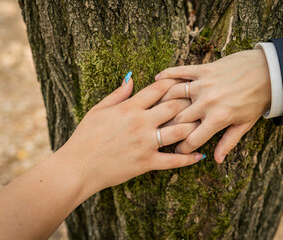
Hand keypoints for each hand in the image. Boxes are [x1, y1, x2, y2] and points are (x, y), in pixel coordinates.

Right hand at [60, 77, 204, 192]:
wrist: (78, 167)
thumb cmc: (85, 137)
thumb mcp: (98, 110)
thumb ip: (117, 94)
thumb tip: (131, 77)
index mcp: (129, 108)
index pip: (158, 89)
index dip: (174, 83)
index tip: (185, 82)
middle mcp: (141, 123)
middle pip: (174, 107)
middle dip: (190, 101)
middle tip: (201, 99)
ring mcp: (145, 143)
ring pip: (179, 131)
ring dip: (194, 126)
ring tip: (205, 123)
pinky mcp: (146, 162)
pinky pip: (173, 161)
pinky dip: (188, 158)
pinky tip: (199, 155)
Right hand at [155, 49, 270, 162]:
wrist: (269, 72)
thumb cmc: (257, 99)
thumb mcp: (244, 124)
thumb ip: (228, 142)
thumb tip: (216, 160)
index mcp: (218, 118)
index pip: (192, 139)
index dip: (182, 148)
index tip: (176, 151)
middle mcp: (207, 102)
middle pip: (177, 119)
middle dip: (168, 128)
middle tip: (161, 132)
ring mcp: (203, 84)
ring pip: (173, 95)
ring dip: (162, 103)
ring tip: (156, 109)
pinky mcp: (203, 70)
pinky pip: (180, 71)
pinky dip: (167, 75)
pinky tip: (157, 80)